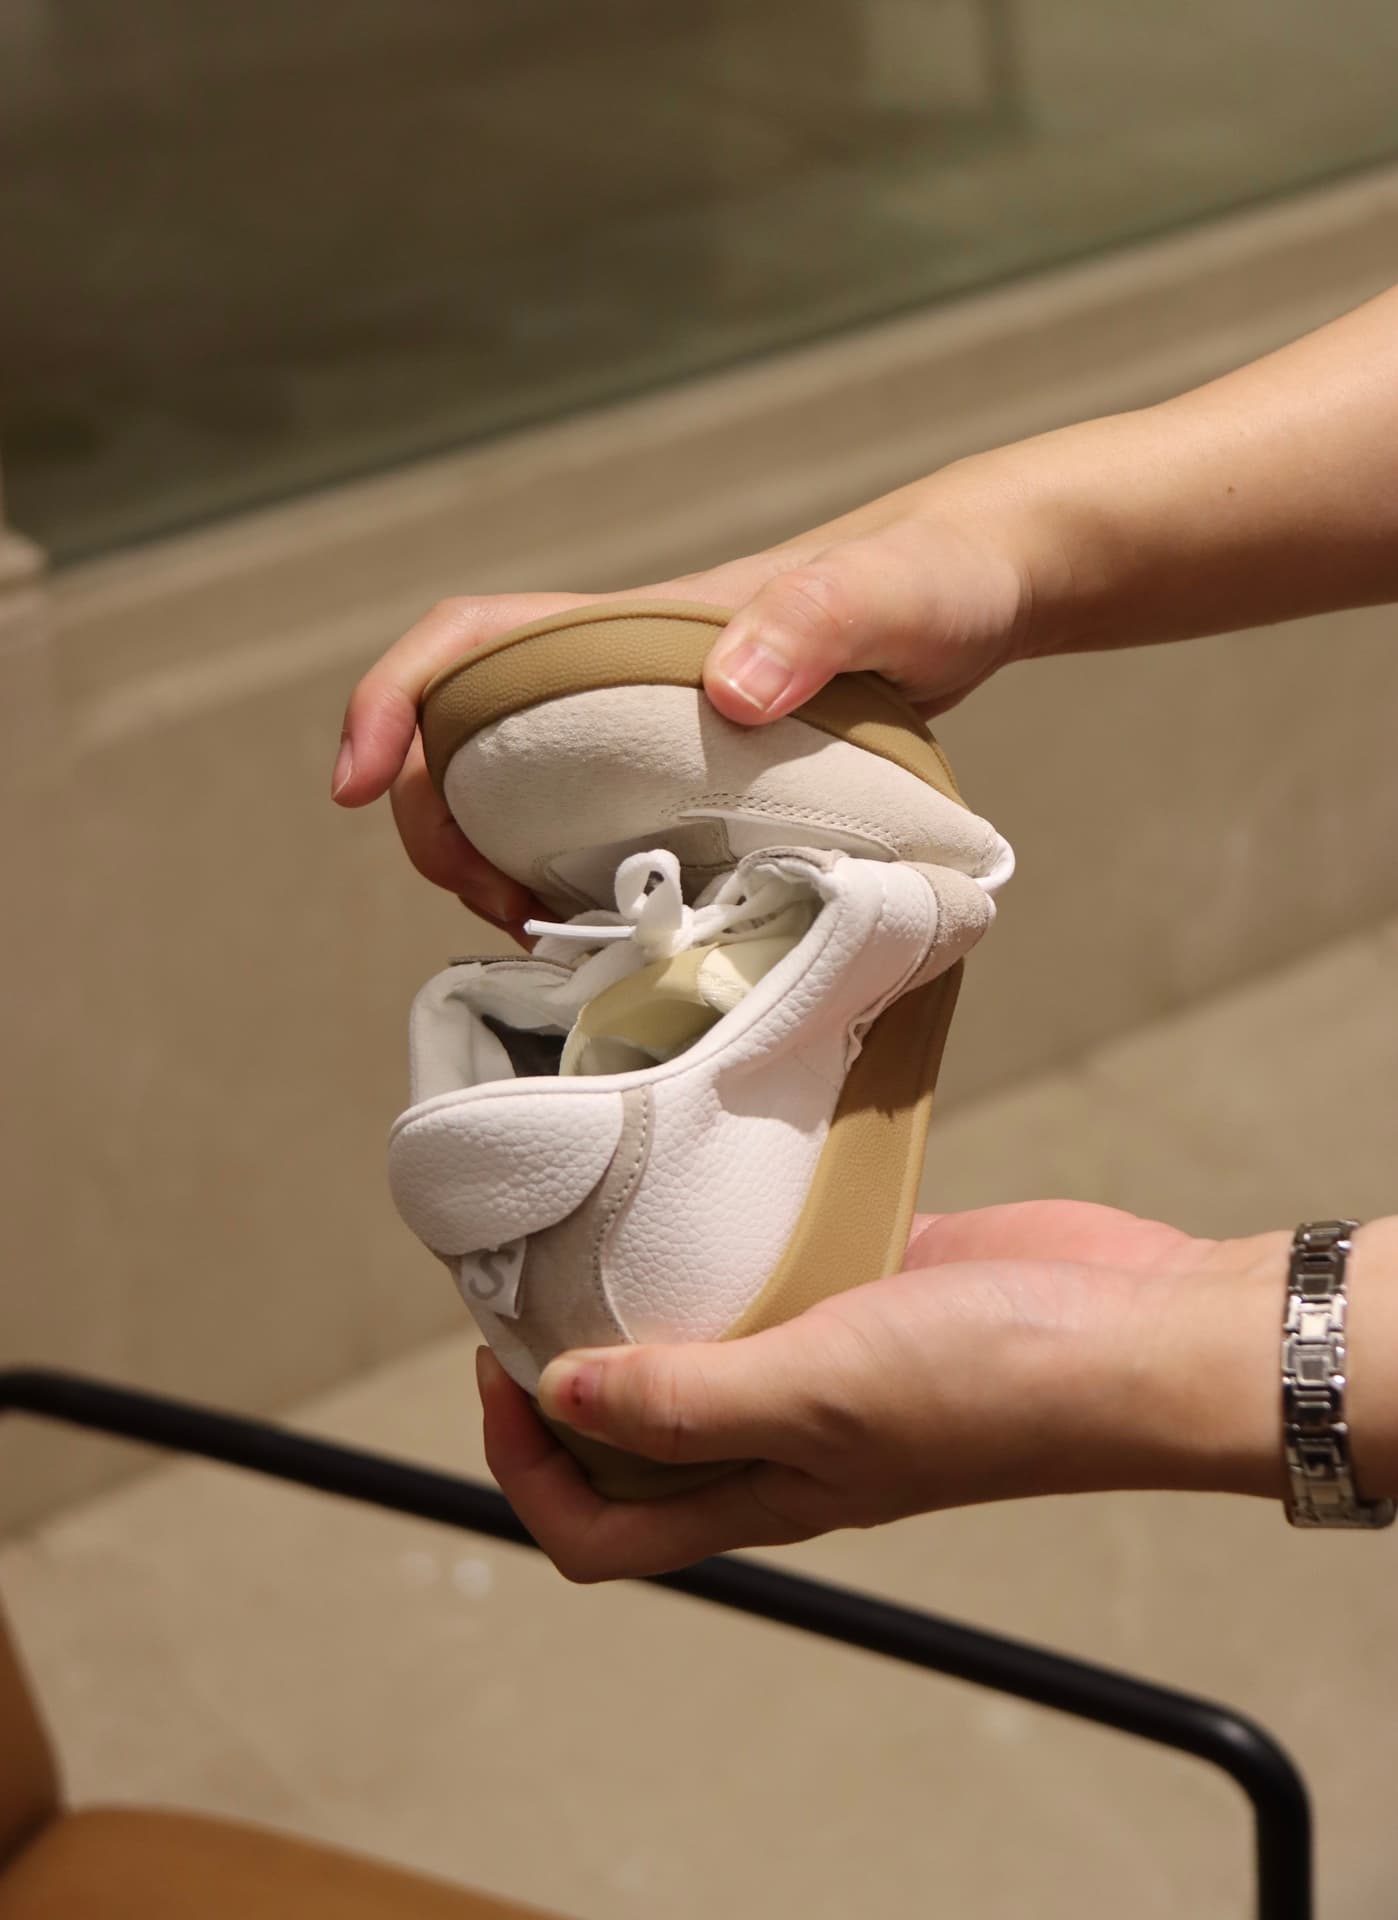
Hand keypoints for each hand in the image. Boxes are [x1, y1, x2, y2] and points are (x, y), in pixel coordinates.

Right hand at [330, 461, 1045, 928]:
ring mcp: (650, 728)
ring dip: (493, 865)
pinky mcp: (689, 774)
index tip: (354, 789)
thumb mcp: (899, 593)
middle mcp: (620, 677)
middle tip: (502, 915)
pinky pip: (587, 825)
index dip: (392, 704)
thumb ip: (826, 616)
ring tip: (552, 939)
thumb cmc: (939, 576)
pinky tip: (614, 934)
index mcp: (637, 630)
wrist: (979, 592)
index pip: (469, 643)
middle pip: (463, 738)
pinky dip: (566, 882)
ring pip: (515, 791)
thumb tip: (726, 690)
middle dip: (437, 826)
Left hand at [478, 1202, 1285, 1580]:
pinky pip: (766, 1261)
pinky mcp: (864, 1281)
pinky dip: (723, 1228)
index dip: (528, 1467)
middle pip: (631, 1433)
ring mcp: (822, 1353)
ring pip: (694, 1338)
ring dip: (638, 1291)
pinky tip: (703, 1173)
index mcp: (761, 1487)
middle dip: (562, 1371)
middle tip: (529, 1275)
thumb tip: (557, 1401)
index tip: (505, 1368)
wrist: (1134, 1330)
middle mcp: (779, 1432)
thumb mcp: (818, 1397)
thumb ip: (687, 1402)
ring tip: (594, 1212)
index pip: (601, 1527)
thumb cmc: (995, 1387)